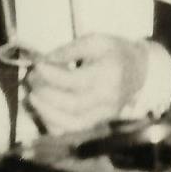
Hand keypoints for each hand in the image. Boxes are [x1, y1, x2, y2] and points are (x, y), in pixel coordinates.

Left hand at [25, 34, 149, 134]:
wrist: (139, 70)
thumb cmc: (115, 52)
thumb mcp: (95, 41)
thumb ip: (69, 50)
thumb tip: (44, 61)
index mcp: (108, 75)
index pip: (75, 81)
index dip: (52, 75)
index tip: (37, 65)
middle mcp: (107, 100)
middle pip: (71, 105)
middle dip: (46, 93)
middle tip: (31, 80)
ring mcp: (103, 115)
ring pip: (71, 123)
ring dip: (46, 112)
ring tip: (33, 96)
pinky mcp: (98, 123)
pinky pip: (73, 130)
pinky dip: (54, 124)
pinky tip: (43, 109)